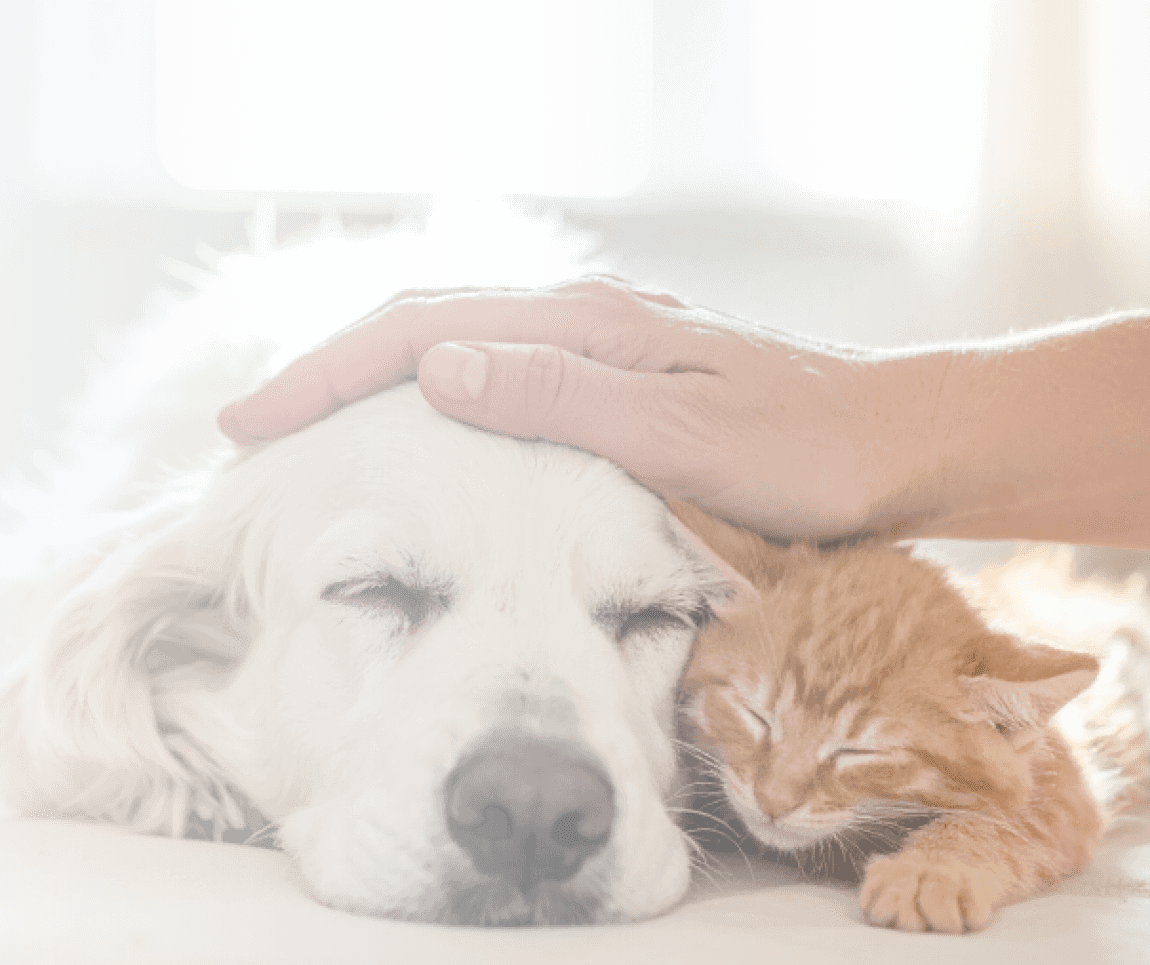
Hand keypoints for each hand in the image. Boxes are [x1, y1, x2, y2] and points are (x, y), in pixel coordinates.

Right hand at [218, 276, 927, 538]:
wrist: (903, 445)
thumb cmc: (811, 453)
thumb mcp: (684, 436)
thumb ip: (563, 402)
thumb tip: (434, 370)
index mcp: (590, 327)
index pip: (422, 334)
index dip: (325, 377)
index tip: (246, 423)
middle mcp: (591, 325)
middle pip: (429, 328)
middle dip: (334, 375)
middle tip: (256, 428)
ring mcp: (611, 352)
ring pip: (466, 354)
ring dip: (382, 388)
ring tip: (319, 437)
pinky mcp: (631, 387)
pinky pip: (512, 384)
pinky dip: (447, 408)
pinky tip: (435, 443)